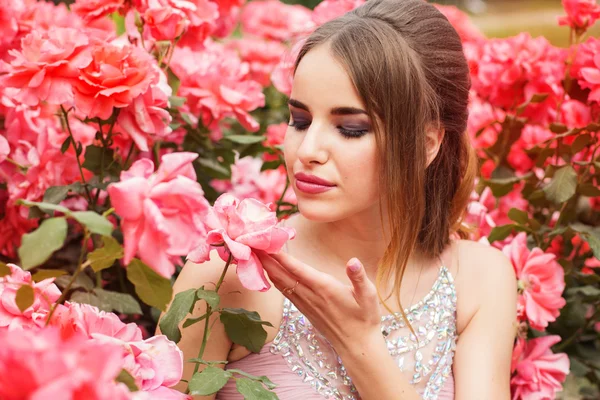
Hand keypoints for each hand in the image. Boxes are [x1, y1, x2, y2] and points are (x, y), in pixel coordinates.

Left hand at [256, 250, 383, 354]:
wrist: (357, 345)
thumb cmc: (365, 319)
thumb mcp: (369, 296)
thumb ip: (359, 277)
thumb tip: (353, 261)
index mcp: (325, 288)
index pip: (297, 269)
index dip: (281, 256)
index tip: (268, 244)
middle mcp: (311, 296)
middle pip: (282, 275)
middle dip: (267, 259)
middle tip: (253, 244)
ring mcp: (306, 304)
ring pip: (281, 284)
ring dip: (268, 269)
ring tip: (257, 254)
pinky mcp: (305, 310)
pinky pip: (285, 292)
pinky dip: (275, 280)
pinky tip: (270, 274)